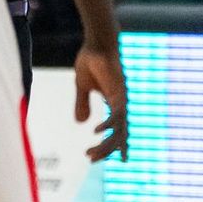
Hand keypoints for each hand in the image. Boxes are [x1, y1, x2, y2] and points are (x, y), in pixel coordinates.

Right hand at [75, 42, 127, 162]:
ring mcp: (121, 100)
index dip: (115, 144)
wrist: (96, 43)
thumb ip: (82, 103)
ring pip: (118, 129)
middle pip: (118, 134)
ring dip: (105, 143)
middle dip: (106, 149)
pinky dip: (107, 125)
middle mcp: (120, 104)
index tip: (109, 158)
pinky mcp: (118, 93)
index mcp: (114, 103)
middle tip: (90, 158)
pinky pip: (115, 115)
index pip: (117, 129)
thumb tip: (80, 122)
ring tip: (91, 153)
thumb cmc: (91, 60)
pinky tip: (97, 132)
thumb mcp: (82, 86)